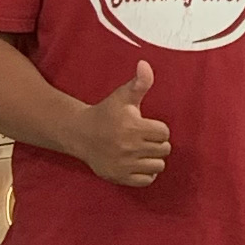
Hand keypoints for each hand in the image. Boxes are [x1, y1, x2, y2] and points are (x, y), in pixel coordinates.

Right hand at [78, 63, 171, 185]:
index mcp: (133, 127)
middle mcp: (130, 147)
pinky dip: (146, 173)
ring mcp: (125, 164)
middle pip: (164, 149)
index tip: (145, 125)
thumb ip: (139, 82)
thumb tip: (145, 64)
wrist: (80, 134)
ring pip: (158, 166)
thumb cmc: (105, 113)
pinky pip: (147, 180)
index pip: (164, 132)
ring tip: (141, 151)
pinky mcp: (120, 177)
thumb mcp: (122, 96)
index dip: (157, 128)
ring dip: (153, 158)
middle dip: (156, 143)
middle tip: (143, 138)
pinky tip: (137, 163)